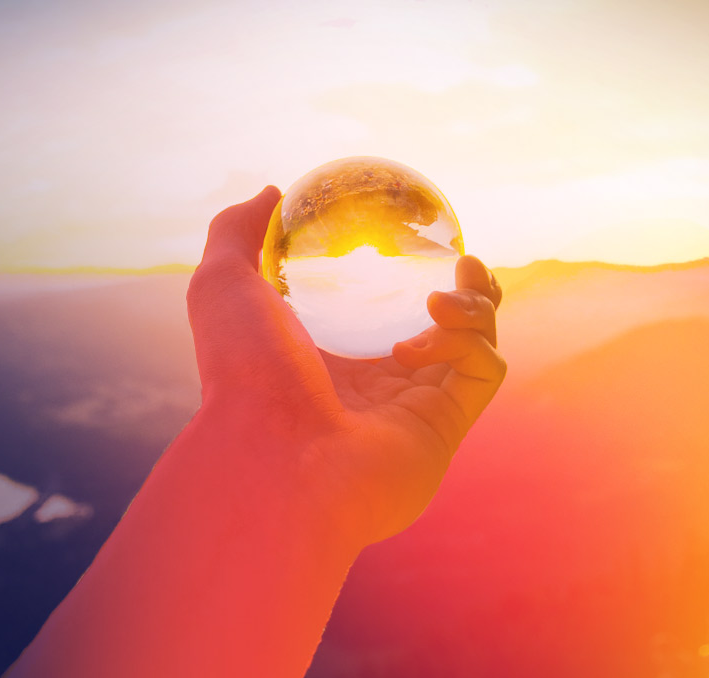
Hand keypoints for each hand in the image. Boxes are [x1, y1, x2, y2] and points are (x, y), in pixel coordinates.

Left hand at [187, 186, 505, 547]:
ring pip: (476, 347)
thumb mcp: (223, 285)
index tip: (422, 243)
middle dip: (468, 294)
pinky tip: (423, 336)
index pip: (390, 317)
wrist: (272, 454)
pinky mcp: (445, 425)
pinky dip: (470, 340)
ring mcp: (416, 410)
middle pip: (448, 332)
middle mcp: (381, 389)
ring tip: (439, 300)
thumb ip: (237, 232)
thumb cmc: (243, 374)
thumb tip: (270, 192)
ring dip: (476, 308)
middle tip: (465, 264)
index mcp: (337, 362)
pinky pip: (484, 370)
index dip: (415, 278)